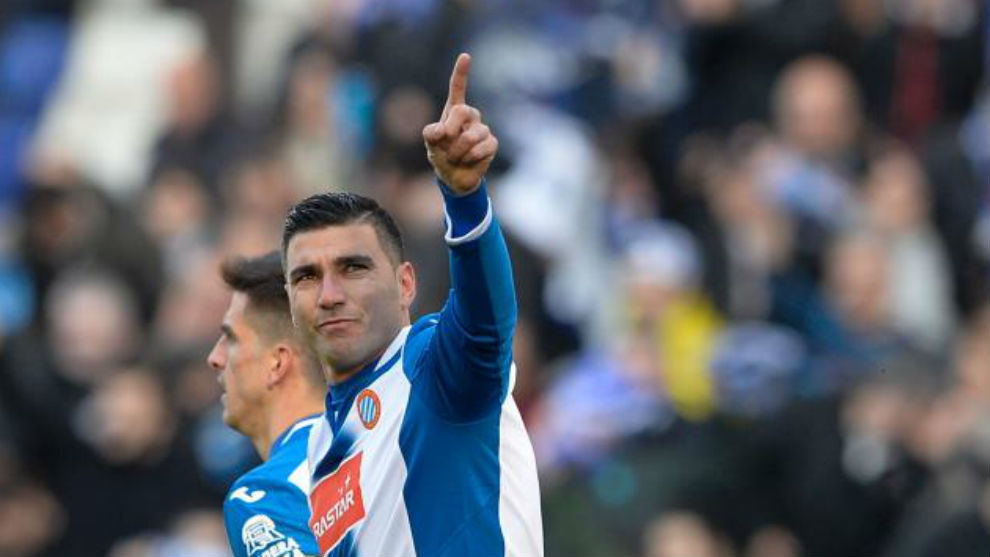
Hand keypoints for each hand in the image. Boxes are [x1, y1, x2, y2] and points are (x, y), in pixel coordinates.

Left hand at [423, 53, 497, 194]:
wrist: (453, 176)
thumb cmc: (441, 154)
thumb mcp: (430, 142)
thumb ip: (430, 133)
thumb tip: (442, 130)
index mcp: (453, 111)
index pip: (458, 88)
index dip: (461, 73)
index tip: (465, 56)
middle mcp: (470, 117)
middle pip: (463, 111)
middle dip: (451, 129)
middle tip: (445, 141)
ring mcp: (482, 130)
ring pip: (471, 136)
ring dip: (458, 151)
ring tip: (455, 157)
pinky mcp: (491, 144)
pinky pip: (482, 148)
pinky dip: (470, 157)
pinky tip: (468, 160)